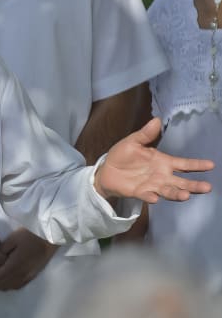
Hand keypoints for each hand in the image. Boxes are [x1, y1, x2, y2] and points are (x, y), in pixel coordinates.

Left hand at [0, 228, 57, 290]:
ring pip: (10, 286)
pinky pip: (17, 285)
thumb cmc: (30, 236)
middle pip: (3, 285)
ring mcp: (27, 277)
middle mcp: (21, 275)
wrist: (49, 239)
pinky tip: (4, 281)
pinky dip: (8, 285)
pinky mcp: (31, 276)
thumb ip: (1, 249)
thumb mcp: (12, 239)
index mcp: (15, 266)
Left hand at [95, 117, 213, 201]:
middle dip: (194, 185)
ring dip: (177, 194)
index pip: (183, 164)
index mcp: (162, 162)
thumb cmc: (123, 155)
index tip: (211, 165)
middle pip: (181, 182)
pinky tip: (155, 197)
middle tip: (207, 187)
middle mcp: (161, 175)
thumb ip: (146, 134)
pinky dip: (151, 196)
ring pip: (168, 191)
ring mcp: (152, 185)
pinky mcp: (139, 192)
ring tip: (185, 195)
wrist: (107, 170)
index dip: (196, 165)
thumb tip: (157, 120)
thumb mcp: (133, 142)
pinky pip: (146, 195)